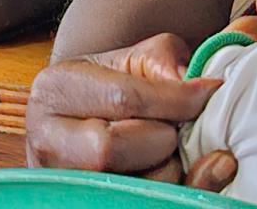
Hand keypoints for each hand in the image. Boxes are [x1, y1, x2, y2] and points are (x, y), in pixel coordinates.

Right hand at [27, 33, 227, 184]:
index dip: (174, 99)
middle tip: (170, 127)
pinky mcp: (82, 205)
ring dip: (165, 168)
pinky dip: (171, 193)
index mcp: (56, 89)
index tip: (209, 92)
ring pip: (129, 185)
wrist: (76, 122)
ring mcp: (63, 182)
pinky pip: (140, 204)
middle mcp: (48, 140)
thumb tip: (199, 89)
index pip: (122, 97)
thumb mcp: (128, 61)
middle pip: (112, 148)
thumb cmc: (107, 87)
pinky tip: (185, 173)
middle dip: (158, 137)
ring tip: (160, 150)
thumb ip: (161, 61)